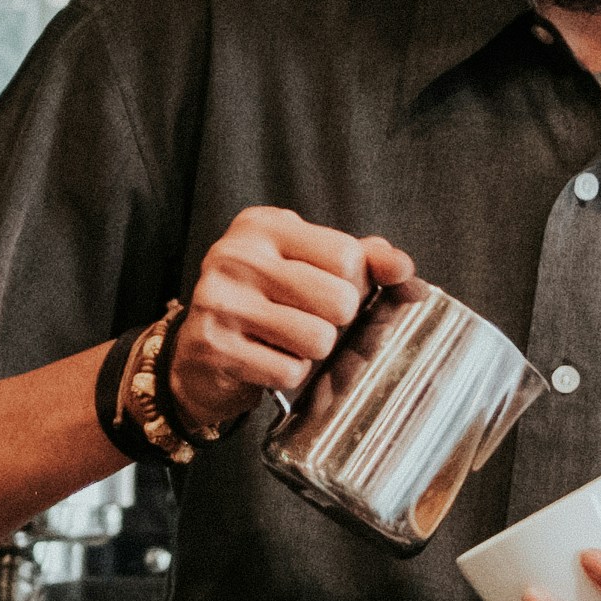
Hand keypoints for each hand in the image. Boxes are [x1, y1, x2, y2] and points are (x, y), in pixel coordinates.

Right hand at [166, 207, 412, 434]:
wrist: (197, 354)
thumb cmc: (264, 302)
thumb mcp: (307, 264)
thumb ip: (362, 258)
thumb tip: (404, 269)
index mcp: (263, 226)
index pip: (347, 255)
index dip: (352, 283)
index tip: (328, 289)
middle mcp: (236, 256)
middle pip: (339, 300)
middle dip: (336, 322)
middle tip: (308, 320)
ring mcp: (220, 301)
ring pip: (318, 339)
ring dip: (313, 352)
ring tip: (287, 342)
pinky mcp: (215, 347)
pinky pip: (289, 372)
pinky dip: (288, 374)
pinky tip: (265, 361)